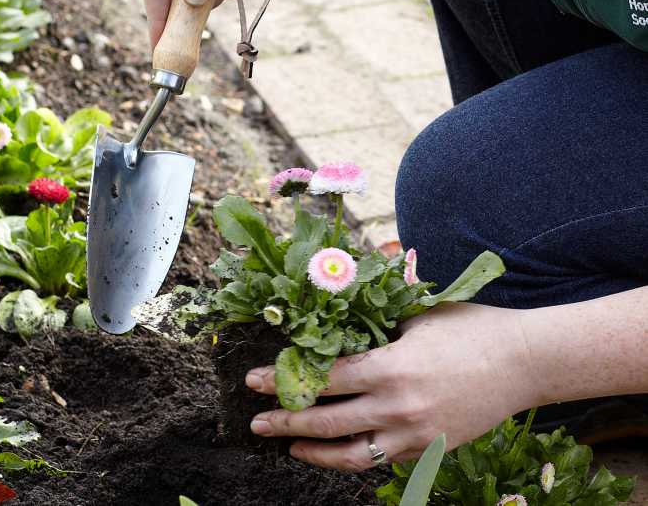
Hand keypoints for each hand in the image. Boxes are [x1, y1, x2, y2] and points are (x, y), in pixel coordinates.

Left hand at [245, 303, 536, 471]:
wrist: (523, 361)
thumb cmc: (468, 327)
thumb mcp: (414, 316)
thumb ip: (373, 325)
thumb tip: (330, 323)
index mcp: (390, 366)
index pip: (322, 379)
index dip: (283, 380)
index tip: (252, 380)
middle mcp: (398, 406)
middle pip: (326, 421)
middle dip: (284, 420)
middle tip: (255, 420)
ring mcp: (414, 434)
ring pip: (350, 453)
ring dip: (311, 450)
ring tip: (285, 443)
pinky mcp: (429, 449)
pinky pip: (379, 459)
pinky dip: (349, 457)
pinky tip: (330, 451)